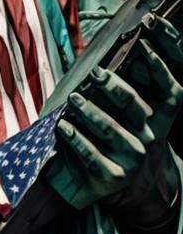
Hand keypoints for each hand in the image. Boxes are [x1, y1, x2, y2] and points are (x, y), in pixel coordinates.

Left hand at [46, 14, 182, 233]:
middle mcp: (149, 138)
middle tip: (95, 74)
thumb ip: (121, 88)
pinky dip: (75, 139)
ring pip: (111, 130)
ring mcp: (132, 158)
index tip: (143, 43)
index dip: (160, 67)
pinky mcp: (112, 177)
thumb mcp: (127, 116)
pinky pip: (92, 154)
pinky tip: (63, 127)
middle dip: (115, 88)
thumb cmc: (116, 138)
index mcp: (156, 118)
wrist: (120, 190)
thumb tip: (106, 51)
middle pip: (135, 107)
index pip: (170, 90)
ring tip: (73, 99)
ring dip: (90, 113)